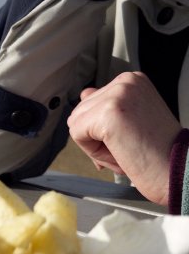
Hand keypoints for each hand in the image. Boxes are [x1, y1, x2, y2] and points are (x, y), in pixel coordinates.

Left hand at [66, 72, 180, 205]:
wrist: (181, 172)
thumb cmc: (159, 152)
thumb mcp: (132, 119)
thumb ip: (106, 105)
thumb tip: (84, 94)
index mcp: (133, 80)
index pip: (92, 101)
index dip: (103, 129)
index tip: (129, 139)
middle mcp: (125, 81)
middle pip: (81, 111)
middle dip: (97, 137)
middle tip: (129, 148)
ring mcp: (117, 95)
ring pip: (76, 123)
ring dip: (96, 146)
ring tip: (126, 151)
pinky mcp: (108, 113)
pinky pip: (76, 134)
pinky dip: (94, 151)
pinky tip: (121, 153)